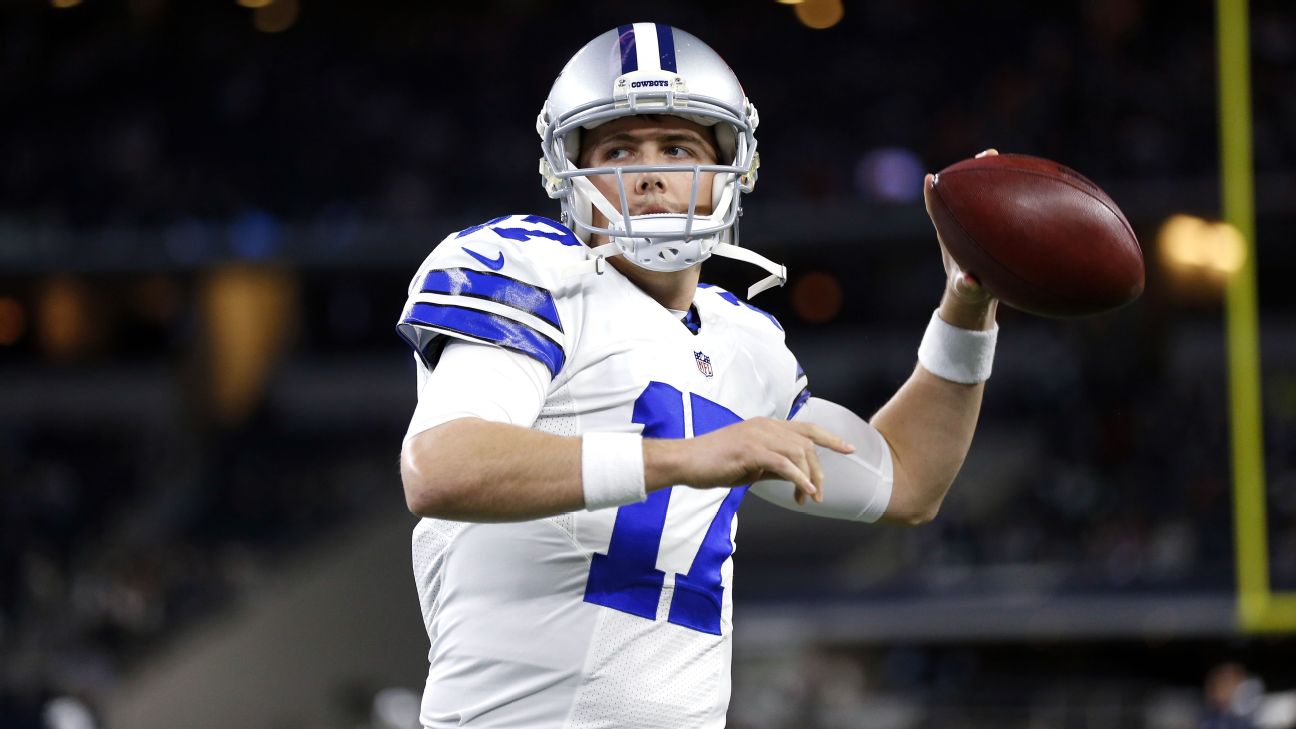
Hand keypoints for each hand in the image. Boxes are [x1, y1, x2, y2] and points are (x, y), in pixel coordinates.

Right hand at [646, 418, 854, 504]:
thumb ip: (772, 466)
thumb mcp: (749, 465)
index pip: (806, 428)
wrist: (684, 462)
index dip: (830, 438)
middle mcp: (765, 426)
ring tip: (809, 498)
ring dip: (809, 478)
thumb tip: (794, 476)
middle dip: (819, 470)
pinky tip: (804, 492)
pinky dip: (798, 478)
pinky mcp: (750, 450)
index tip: (850, 449)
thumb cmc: (712, 464)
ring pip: (798, 453)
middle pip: (807, 443)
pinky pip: (784, 464)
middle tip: (818, 495)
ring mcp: (757, 436)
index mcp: (765, 426)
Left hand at [923, 148, 997, 305]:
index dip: (932, 193)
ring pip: (977, 192)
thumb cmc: (968, 289)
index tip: (931, 178)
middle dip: (968, 172)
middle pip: (959, 192)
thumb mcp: (967, 289)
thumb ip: (966, 286)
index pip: (936, 209)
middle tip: (987, 154)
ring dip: (988, 173)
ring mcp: (974, 220)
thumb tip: (969, 281)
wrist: (976, 292)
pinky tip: (1024, 177)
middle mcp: (959, 222)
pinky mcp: (989, 223)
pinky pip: (996, 200)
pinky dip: (1004, 188)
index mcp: (949, 235)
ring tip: (998, 154)